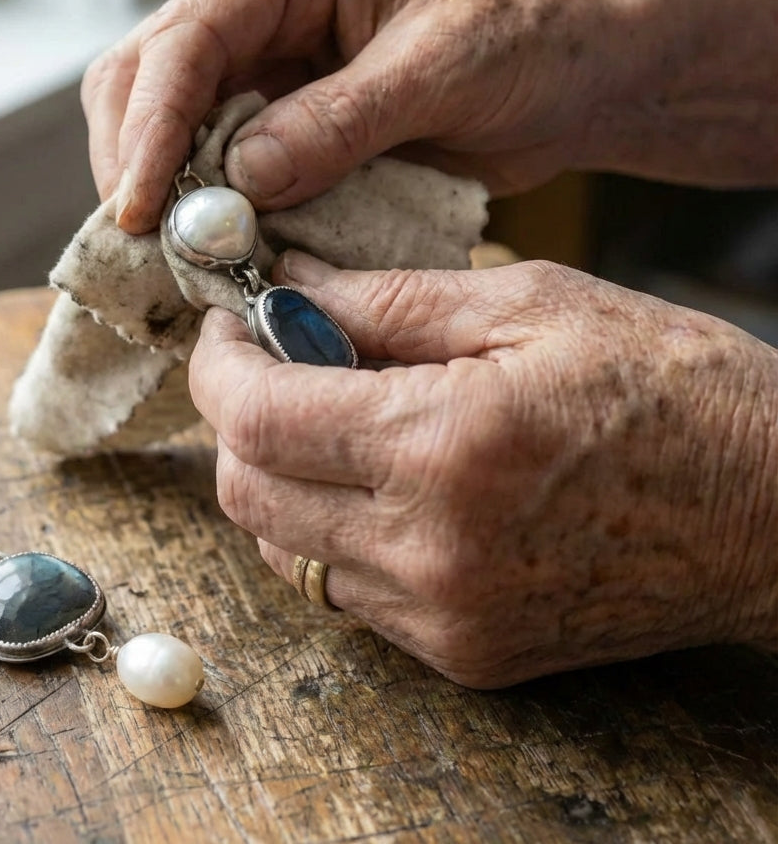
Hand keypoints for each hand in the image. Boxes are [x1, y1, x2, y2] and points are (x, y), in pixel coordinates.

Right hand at [82, 0, 777, 233]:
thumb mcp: (442, 69)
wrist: (573, 70)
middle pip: (146, 79)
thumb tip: (242, 179)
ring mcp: (266, 67)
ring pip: (169, 129)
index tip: (141, 208)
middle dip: (139, 165)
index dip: (150, 126)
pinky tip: (218, 253)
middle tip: (150, 246)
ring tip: (180, 260)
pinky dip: (212, 213)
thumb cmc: (528, 36)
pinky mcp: (283, 123)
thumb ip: (341, 121)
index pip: (185, 38)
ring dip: (169, 197)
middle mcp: (260, 7)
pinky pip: (219, 168)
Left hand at [188, 252, 777, 686]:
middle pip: (247, 493)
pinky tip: (382, 481)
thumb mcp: (531, 304)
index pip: (256, 419)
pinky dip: (332, 531)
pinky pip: (345, 592)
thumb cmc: (672, 388)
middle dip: (237, 419)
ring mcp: (445, 619)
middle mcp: (431, 552)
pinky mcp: (464, 655)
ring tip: (333, 418)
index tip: (231, 326)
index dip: (218, 365)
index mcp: (446, 447)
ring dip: (280, 476)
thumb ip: (387, 298)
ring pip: (283, 550)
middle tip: (274, 363)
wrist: (776, 514)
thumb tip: (288, 285)